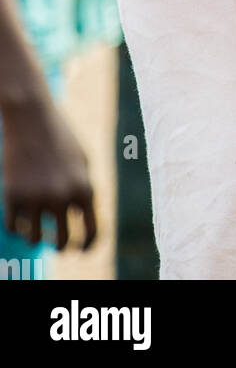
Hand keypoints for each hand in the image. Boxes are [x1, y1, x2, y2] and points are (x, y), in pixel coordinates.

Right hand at [1, 96, 96, 249]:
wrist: (32, 117)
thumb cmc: (61, 137)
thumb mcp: (82, 161)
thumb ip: (83, 191)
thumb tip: (81, 222)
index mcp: (85, 188)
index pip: (91, 233)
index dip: (87, 246)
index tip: (81, 250)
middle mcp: (62, 197)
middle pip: (62, 242)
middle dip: (60, 245)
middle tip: (56, 241)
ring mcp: (35, 198)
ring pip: (34, 240)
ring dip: (35, 237)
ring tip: (36, 228)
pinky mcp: (13, 196)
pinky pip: (14, 228)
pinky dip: (17, 228)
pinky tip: (20, 219)